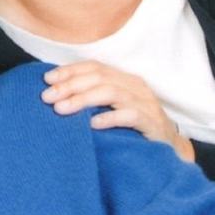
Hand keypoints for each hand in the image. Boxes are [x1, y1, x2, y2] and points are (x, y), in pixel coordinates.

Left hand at [42, 61, 195, 161]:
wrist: (168, 147)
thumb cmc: (132, 126)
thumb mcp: (110, 107)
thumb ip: (90, 98)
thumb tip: (55, 94)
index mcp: (123, 79)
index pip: (94, 67)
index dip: (69, 71)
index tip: (46, 80)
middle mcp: (135, 86)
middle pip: (99, 78)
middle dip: (70, 86)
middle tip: (47, 97)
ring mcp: (145, 103)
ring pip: (111, 93)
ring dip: (82, 99)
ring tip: (61, 109)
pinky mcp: (152, 122)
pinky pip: (129, 115)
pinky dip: (109, 118)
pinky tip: (92, 124)